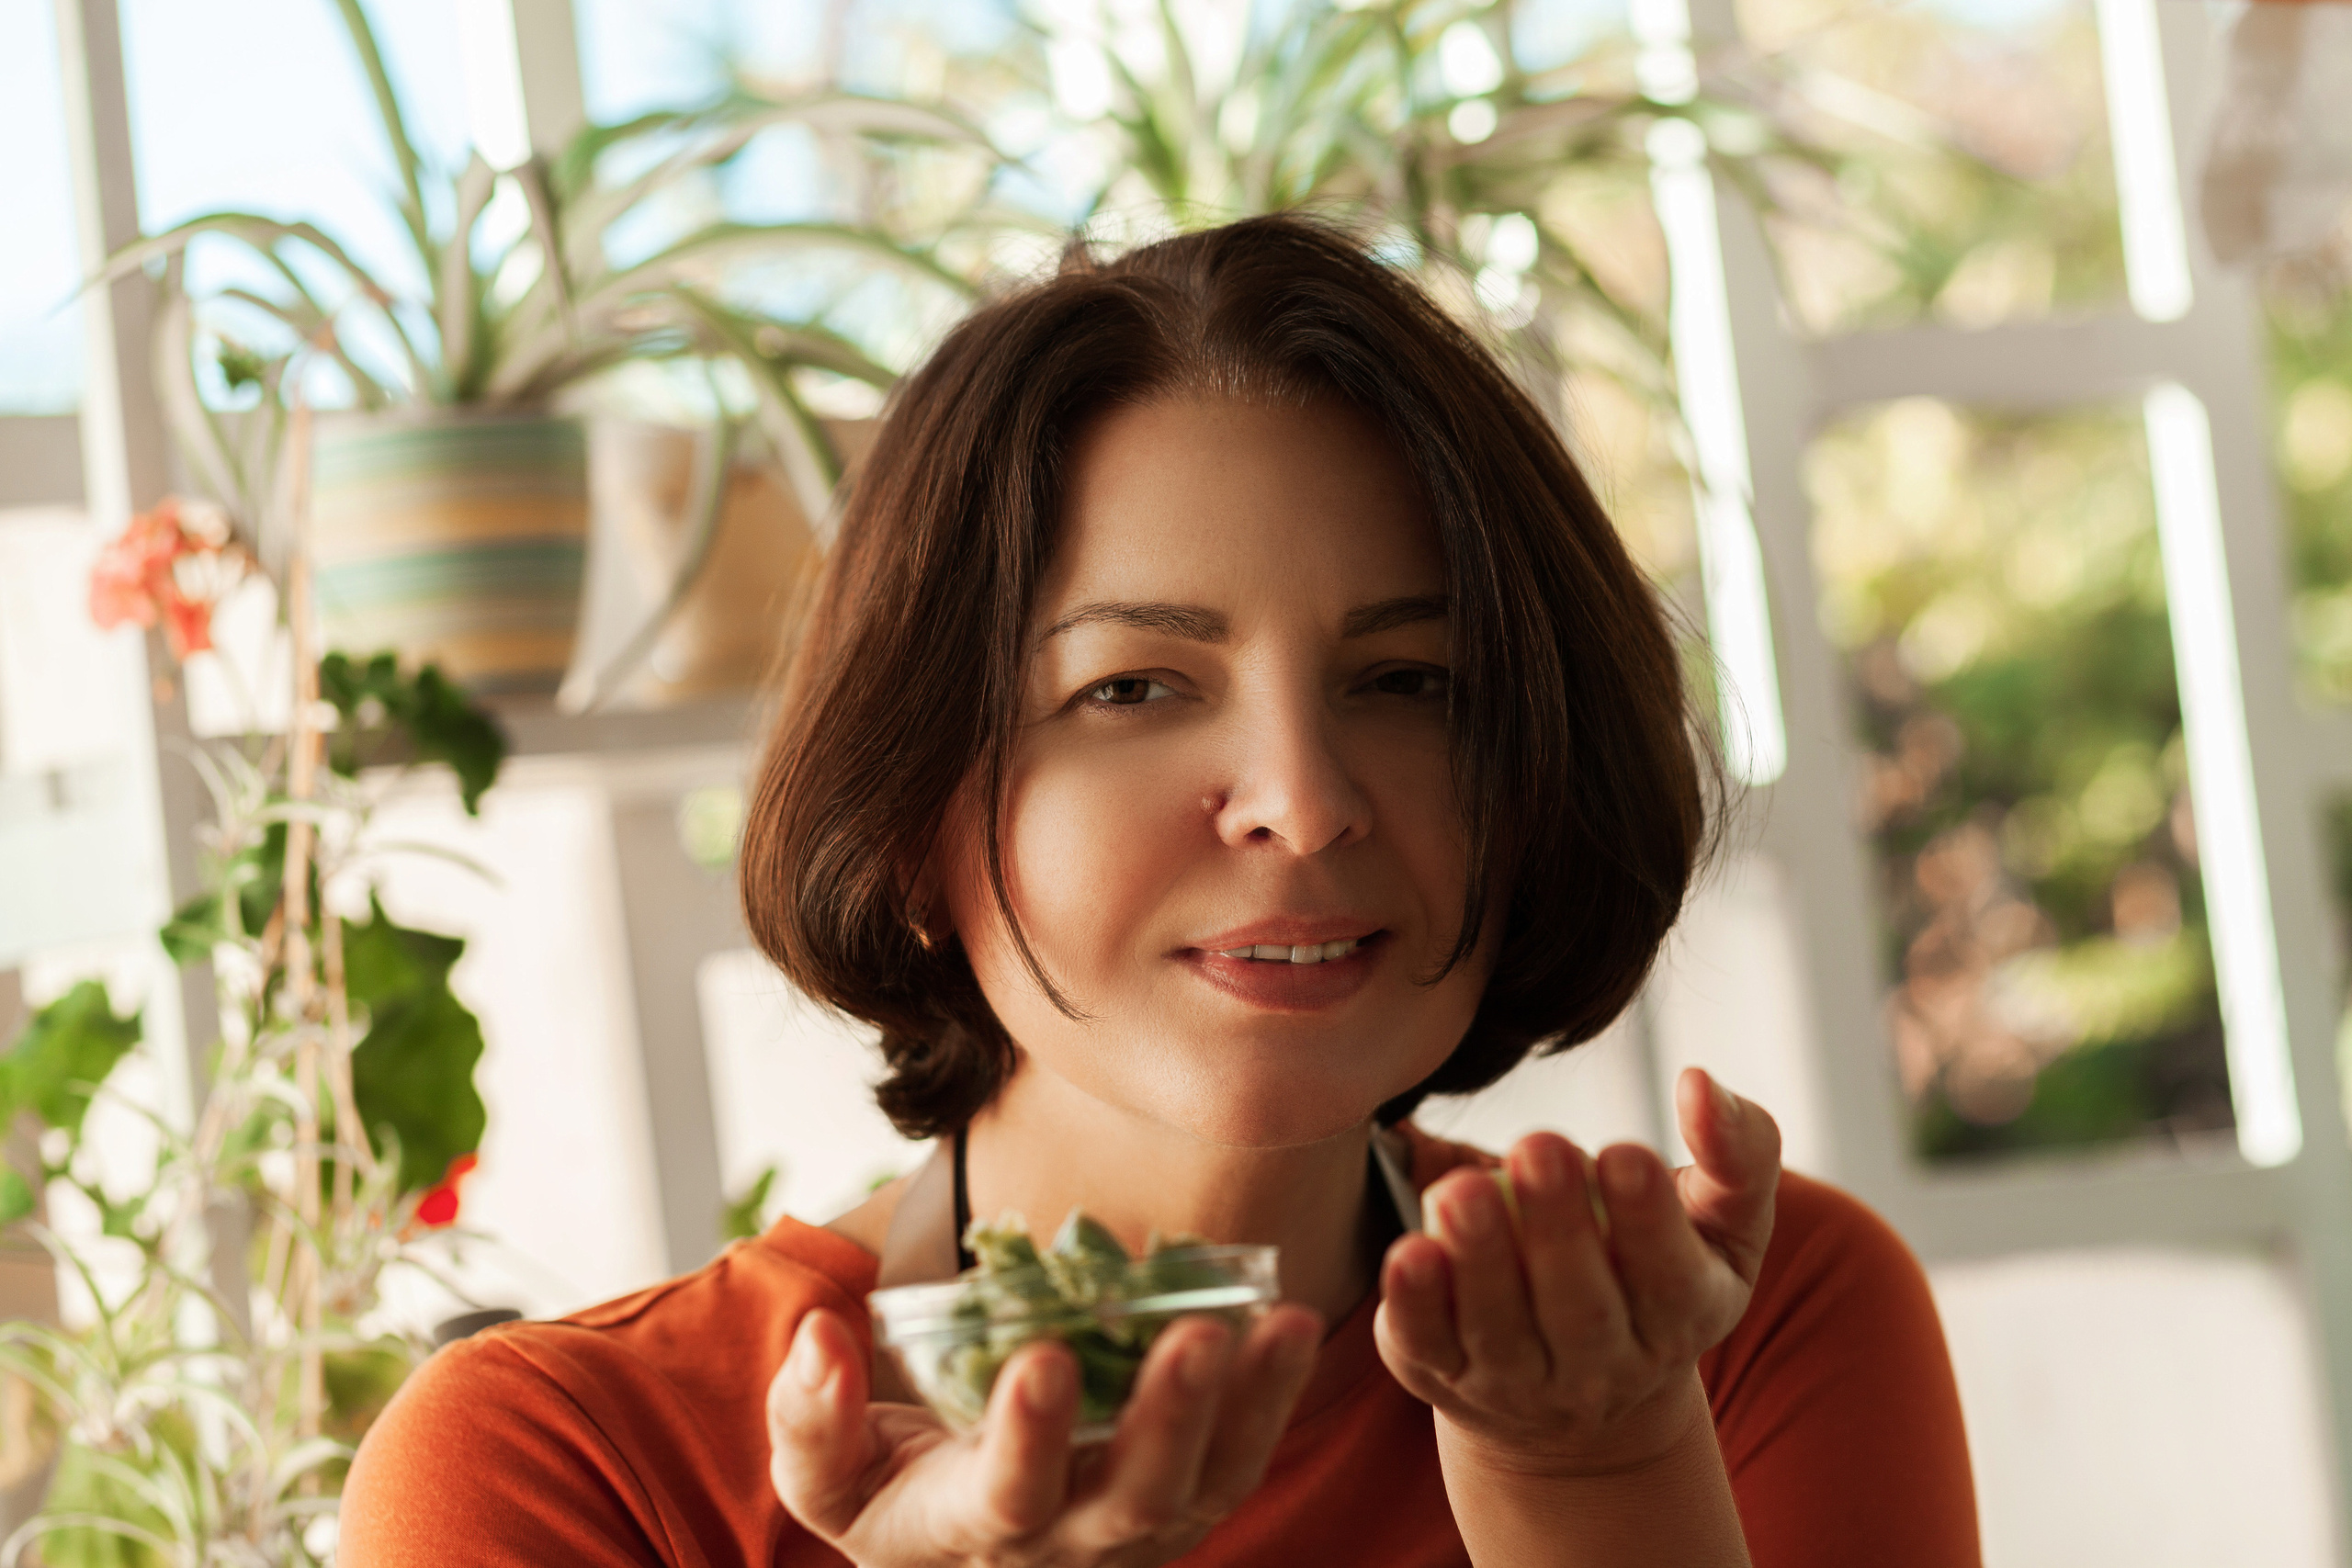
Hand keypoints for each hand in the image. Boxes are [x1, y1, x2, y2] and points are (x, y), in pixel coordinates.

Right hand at [769, 1302, 1322, 1566]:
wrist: (956, 1550)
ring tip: (1277, 1323)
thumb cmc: (888, 1494)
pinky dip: (1273, 1395)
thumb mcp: (823, 1474)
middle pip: (1137, 1498)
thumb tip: (819, 1339)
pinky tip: (1291, 1324)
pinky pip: (1241, 1456)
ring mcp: (1142, 1527)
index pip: (1011, 1494)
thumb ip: (809, 1418)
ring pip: (1211, 1483)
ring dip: (1250, 1404)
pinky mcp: (1189, 1497)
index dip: (1028, 1436)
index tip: (1041, 1357)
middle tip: (1198, 1333)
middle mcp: (1073, 1542)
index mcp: (975, 1530)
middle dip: (1170, 1416)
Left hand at [1374, 1068, 1779, 1477]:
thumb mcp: (1726, 1219)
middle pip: (1580, 1308)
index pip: (1670, 1278)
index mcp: (1683, 1317)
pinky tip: (1408, 1252)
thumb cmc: (1657, 1267)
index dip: (1650, 1220)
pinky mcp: (1446, 1375)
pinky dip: (1416, 1306)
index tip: (1623, 1152)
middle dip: (1558, 1228)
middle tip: (1536, 1143)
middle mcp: (1604, 1367)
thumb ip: (1738, 1150)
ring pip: (1501, 1331)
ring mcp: (1520, 1382)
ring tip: (1462, 1191)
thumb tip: (1699, 1081)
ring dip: (1482, 1262)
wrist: (1582, 1396)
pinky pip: (1428, 1346)